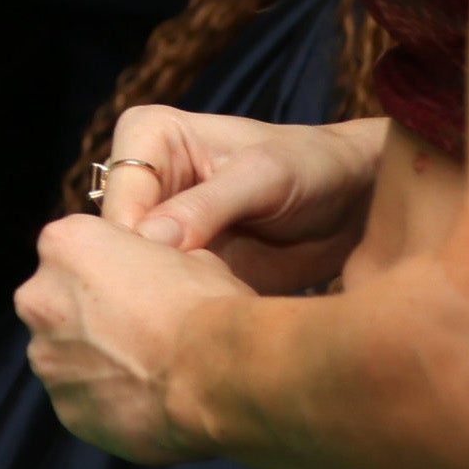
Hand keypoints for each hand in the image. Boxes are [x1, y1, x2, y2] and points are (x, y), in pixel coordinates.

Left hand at [16, 208, 253, 465]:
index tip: (142, 285)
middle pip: (58, 302)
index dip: (112, 268)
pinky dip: (105, 400)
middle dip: (91, 315)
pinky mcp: (64, 409)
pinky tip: (145, 401)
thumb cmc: (204, 306)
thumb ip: (153, 258)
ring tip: (147, 371)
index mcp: (64, 245)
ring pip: (65, 355)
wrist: (213, 376)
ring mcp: (46, 358)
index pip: (74, 248)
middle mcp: (39, 299)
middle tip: (140, 330)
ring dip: (94, 360)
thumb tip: (159, 272)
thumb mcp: (188, 255)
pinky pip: (81, 399)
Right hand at [83, 105, 377, 296]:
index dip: (131, 243)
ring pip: (132, 271)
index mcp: (148, 136)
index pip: (119, 197)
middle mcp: (145, 180)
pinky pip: (162, 294)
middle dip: (137, 277)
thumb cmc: (313, 166)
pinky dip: (178, 315)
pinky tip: (204, 332)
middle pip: (113, 238)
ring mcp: (159, 226)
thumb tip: (147, 241)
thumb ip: (206, 205)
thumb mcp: (264, 177)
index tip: (160, 282)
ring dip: (157, 301)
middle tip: (172, 316)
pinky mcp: (180, 264)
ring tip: (194, 324)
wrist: (355, 201)